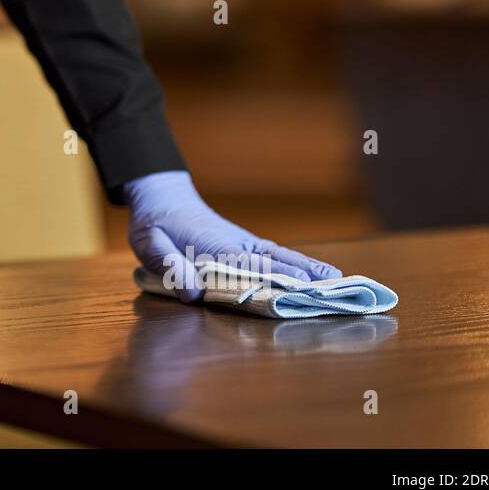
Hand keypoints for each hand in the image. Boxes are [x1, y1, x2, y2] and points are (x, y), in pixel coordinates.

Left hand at [126, 171, 341, 302]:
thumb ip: (168, 265)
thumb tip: (193, 292)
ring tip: (339, 283)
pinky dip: (300, 264)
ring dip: (309, 270)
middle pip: (274, 263)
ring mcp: (245, 243)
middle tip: (334, 293)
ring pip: (282, 257)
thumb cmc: (155, 223)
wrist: (163, 196)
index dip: (272, 280)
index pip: (247, 267)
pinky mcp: (247, 244)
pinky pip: (277, 255)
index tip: (300, 292)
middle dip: (302, 278)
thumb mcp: (149, 243)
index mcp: (213, 247)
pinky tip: (320, 274)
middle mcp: (236, 245)